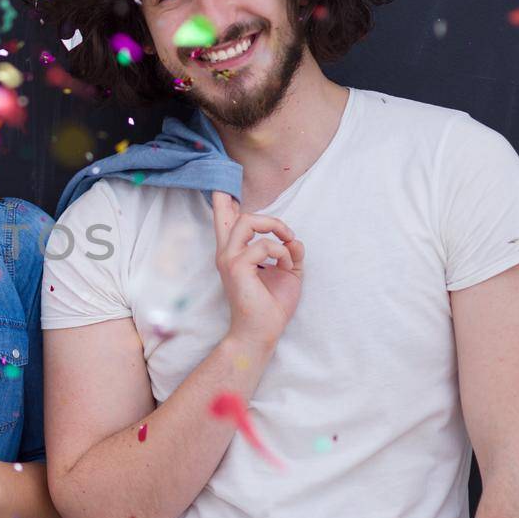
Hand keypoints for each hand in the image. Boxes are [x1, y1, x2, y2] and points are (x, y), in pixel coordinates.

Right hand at [210, 190, 303, 352]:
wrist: (262, 331)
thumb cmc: (271, 305)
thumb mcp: (288, 273)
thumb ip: (290, 253)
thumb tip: (294, 239)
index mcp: (235, 253)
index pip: (224, 220)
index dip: (223, 200)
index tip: (224, 186)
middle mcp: (227, 253)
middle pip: (238, 215)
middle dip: (270, 218)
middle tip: (287, 234)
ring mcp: (229, 259)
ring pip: (247, 222)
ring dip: (275, 227)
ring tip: (287, 243)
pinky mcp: (236, 267)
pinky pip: (263, 245)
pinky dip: (281, 251)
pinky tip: (285, 265)